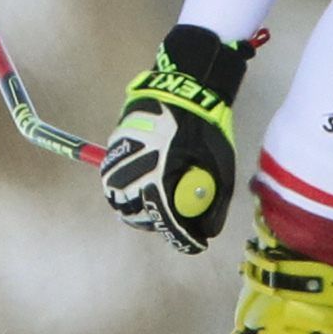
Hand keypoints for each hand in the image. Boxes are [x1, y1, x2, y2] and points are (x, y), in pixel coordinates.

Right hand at [101, 25, 255, 253]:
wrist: (183, 89)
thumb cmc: (205, 128)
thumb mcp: (221, 166)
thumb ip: (215, 204)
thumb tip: (205, 233)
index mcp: (162, 173)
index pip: (167, 220)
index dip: (182, 239)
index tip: (195, 244)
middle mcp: (136, 168)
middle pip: (137, 215)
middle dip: (156, 223)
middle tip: (174, 221)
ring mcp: (120, 158)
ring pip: (118, 200)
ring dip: (136, 207)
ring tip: (156, 202)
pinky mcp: (112, 148)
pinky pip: (112, 179)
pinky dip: (126, 188)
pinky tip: (143, 182)